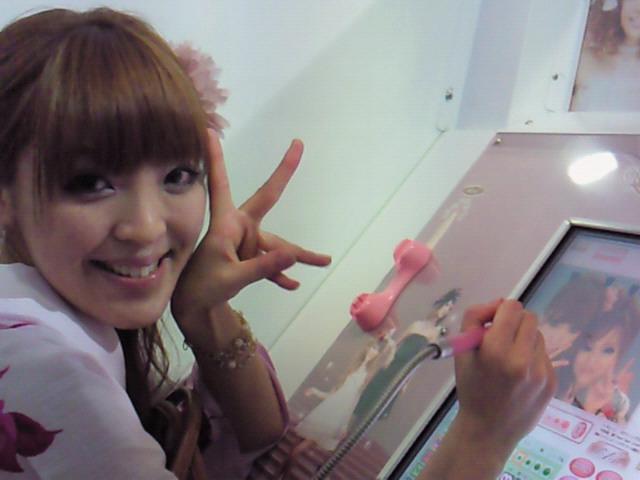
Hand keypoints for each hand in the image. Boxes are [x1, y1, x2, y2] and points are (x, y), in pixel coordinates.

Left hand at [172, 131, 330, 325]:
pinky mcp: (252, 257)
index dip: (216, 158)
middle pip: (266, 199)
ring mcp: (248, 242)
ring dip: (297, 256)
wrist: (196, 306)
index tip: (209, 131)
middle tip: (298, 145)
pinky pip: (272, 261)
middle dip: (283, 173)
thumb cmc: (205, 287)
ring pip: (277, 243)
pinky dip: (281, 272)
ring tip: (323, 262)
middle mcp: (239, 227)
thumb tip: (293, 256)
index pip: (221, 184)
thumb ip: (263, 267)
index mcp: (226, 224)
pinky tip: (292, 285)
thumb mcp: (234, 278)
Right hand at [454, 300, 556, 448]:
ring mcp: (541, 372)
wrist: (489, 431)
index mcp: (496, 350)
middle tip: (501, 338)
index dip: (500, 311)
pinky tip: (520, 375)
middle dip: (514, 322)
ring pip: (538, 335)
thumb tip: (498, 303)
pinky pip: (544, 354)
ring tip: (510, 359)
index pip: (512, 308)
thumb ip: (474, 318)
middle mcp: (522, 359)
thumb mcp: (461, 351)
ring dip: (524, 340)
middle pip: (529, 317)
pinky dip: (532, 358)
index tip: (492, 324)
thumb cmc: (471, 388)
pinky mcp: (552, 382)